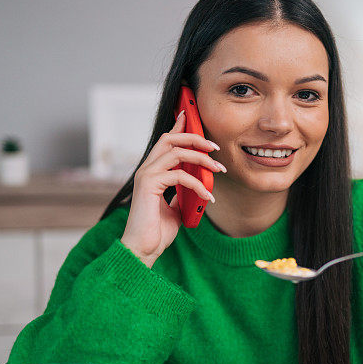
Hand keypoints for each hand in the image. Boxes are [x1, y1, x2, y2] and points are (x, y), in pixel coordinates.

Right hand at [120, 110, 226, 267]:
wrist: (144, 249)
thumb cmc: (157, 231)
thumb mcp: (175, 208)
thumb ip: (182, 193)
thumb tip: (198, 186)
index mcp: (152, 172)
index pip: (166, 142)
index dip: (178, 126)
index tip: (190, 114)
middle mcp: (146, 169)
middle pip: (170, 139)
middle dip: (195, 137)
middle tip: (215, 147)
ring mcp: (146, 175)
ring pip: (177, 153)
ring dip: (202, 159)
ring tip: (219, 169)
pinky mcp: (149, 185)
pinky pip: (180, 176)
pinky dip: (198, 185)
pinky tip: (209, 197)